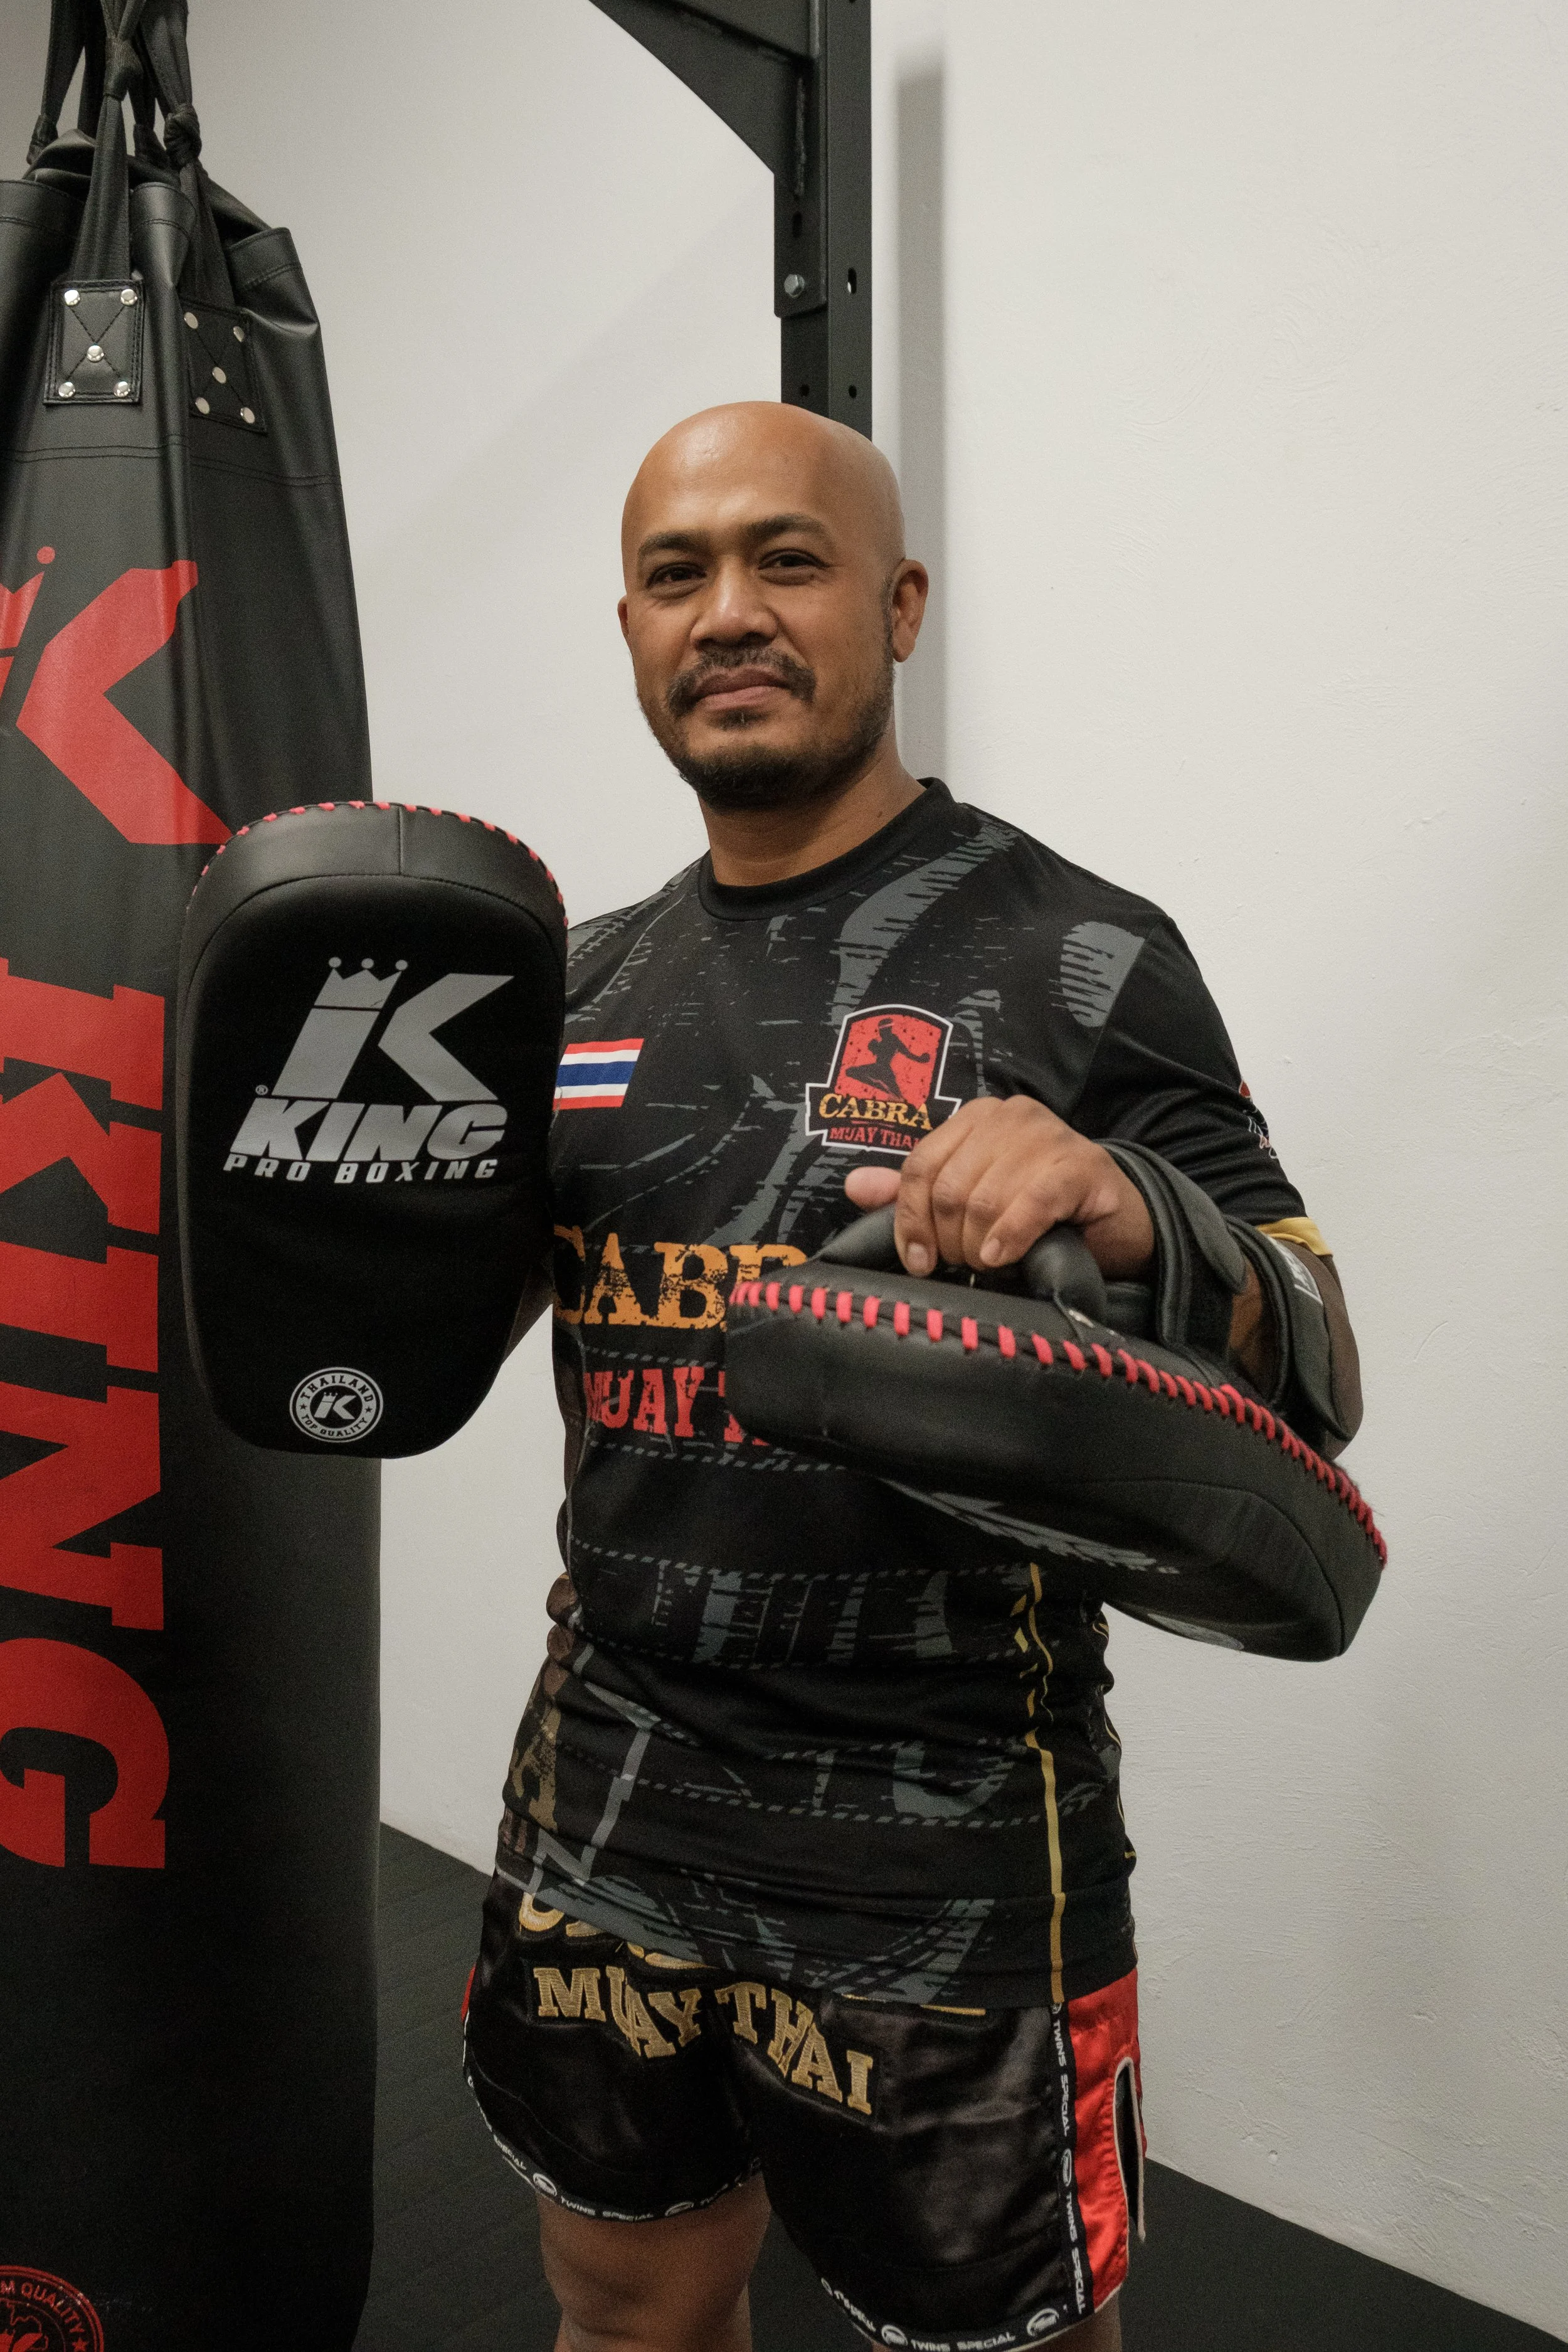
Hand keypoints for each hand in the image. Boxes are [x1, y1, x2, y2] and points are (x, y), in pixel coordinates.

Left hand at [842, 1095, 1155, 1279]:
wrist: (1115, 1224)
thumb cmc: (1037, 1214)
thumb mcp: (971, 1200)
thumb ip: (914, 1192)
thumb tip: (854, 1186)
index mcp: (977, 1118)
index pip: (920, 1165)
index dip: (910, 1219)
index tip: (919, 1261)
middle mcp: (1011, 1116)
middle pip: (950, 1186)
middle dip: (950, 1239)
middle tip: (965, 1265)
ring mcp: (1051, 1136)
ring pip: (985, 1198)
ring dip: (980, 1246)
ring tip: (990, 1265)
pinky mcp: (1083, 1166)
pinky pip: (1032, 1202)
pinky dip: (1011, 1236)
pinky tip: (1005, 1259)